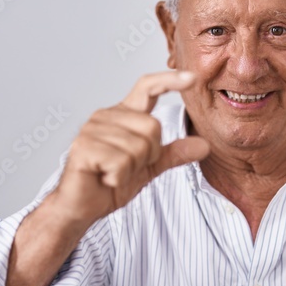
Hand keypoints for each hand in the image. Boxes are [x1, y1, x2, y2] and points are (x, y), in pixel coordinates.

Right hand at [51, 70, 209, 226]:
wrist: (81, 207)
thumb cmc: (109, 183)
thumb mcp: (149, 168)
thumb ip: (173, 153)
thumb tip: (204, 145)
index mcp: (123, 116)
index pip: (147, 88)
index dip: (170, 81)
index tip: (192, 78)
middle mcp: (106, 116)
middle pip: (153, 127)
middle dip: (148, 156)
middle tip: (126, 167)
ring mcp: (92, 129)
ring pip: (138, 148)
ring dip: (131, 170)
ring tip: (111, 173)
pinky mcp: (83, 147)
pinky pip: (120, 162)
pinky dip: (117, 177)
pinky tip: (103, 178)